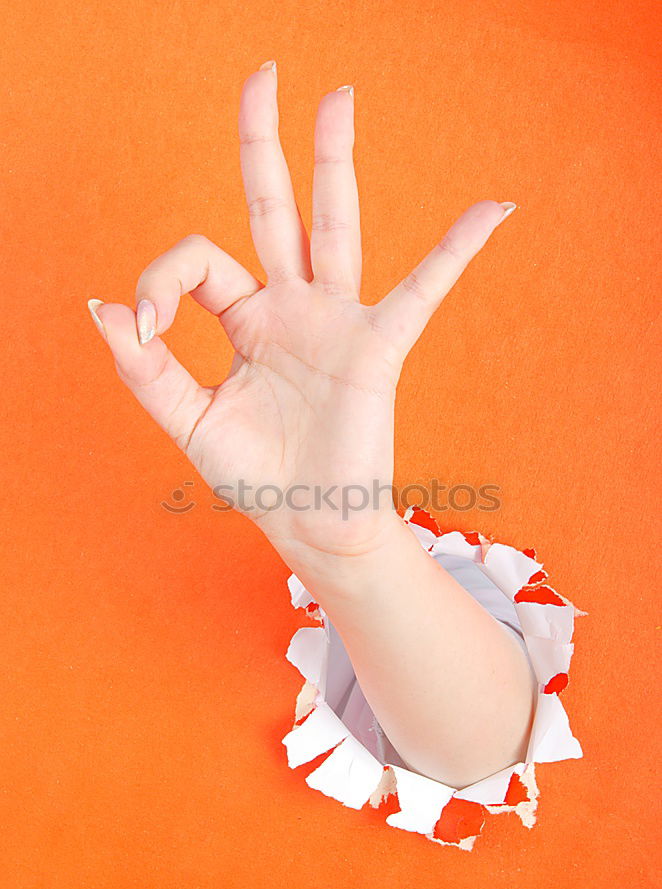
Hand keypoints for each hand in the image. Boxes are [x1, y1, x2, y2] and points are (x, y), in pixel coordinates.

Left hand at [88, 62, 514, 564]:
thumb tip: (101, 305)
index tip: (145, 329)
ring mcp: (336, 322)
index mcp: (247, 321)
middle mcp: (292, 308)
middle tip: (263, 75)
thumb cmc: (255, 476)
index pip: (198, 263)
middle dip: (264, 143)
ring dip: (333, 161)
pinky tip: (492, 209)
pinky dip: (456, 252)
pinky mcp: (375, 349)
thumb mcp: (185, 419)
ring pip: (334, 226)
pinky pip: (422, 291)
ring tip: (337, 96)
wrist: (307, 523)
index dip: (159, 281)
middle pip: (274, 209)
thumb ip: (145, 366)